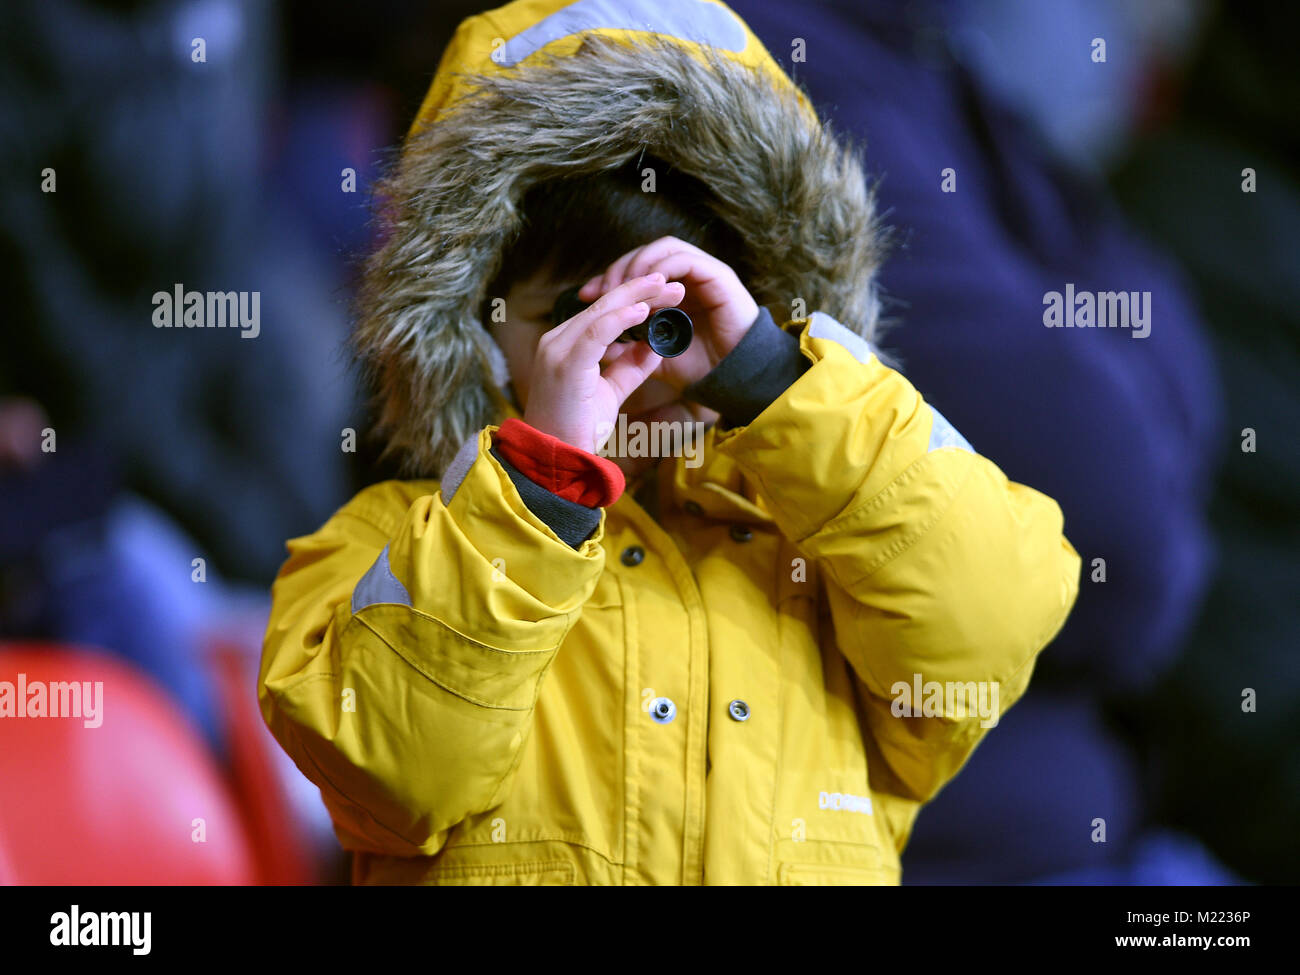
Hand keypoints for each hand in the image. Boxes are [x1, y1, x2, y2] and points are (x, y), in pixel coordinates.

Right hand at [523, 273, 685, 452]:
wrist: (556, 460)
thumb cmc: (577, 429)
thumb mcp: (610, 391)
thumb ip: (629, 366)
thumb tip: (656, 345)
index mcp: (565, 344)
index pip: (602, 312)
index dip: (633, 299)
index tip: (663, 293)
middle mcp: (557, 341)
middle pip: (603, 305)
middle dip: (640, 291)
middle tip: (672, 281)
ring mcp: (557, 350)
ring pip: (601, 312)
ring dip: (636, 297)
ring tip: (665, 287)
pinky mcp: (565, 363)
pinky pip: (596, 332)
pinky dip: (621, 319)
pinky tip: (643, 310)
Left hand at [578, 236, 759, 390]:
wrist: (734, 382)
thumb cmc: (699, 369)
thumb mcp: (653, 355)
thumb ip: (627, 345)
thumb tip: (596, 339)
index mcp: (674, 290)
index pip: (636, 268)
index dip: (609, 277)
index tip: (585, 295)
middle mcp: (689, 276)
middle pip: (647, 253)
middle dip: (619, 267)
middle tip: (600, 290)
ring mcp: (705, 273)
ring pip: (664, 249)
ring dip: (638, 264)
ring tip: (620, 288)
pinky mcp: (719, 276)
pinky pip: (685, 259)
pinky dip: (662, 268)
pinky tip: (645, 288)